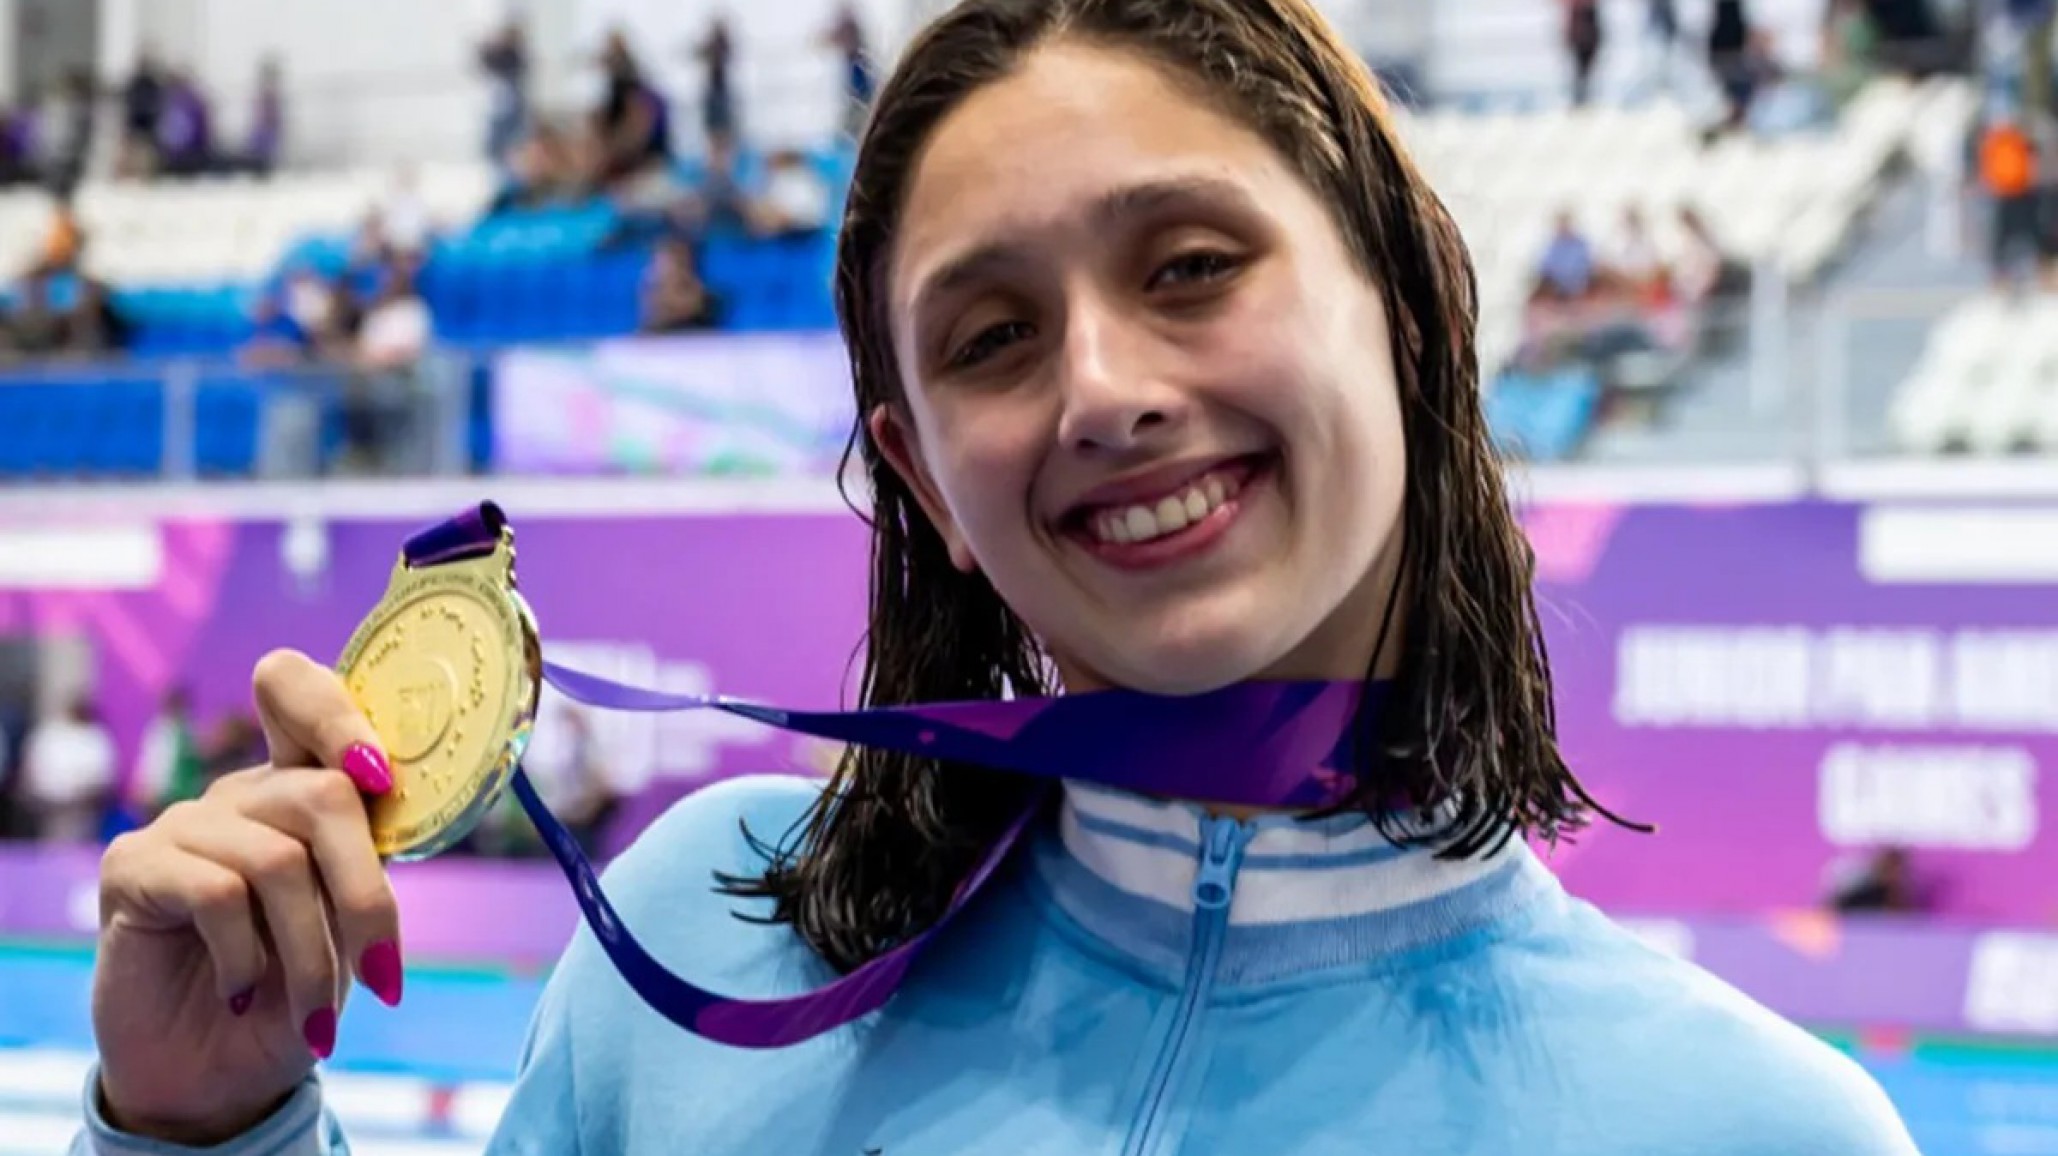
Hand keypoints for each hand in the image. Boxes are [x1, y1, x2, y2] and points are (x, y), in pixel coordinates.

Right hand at [92, 650, 401, 1144]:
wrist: (215, 1071)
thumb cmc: (295, 988)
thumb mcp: (346, 922)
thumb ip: (368, 857)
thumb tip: (407, 805)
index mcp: (299, 787)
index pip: (296, 690)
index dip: (340, 717)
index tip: (383, 779)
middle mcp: (242, 792)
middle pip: (324, 794)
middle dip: (366, 896)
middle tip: (381, 974)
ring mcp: (185, 823)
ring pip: (280, 861)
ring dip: (312, 955)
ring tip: (316, 1015)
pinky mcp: (134, 866)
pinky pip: (218, 893)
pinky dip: (248, 958)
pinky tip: (242, 994)